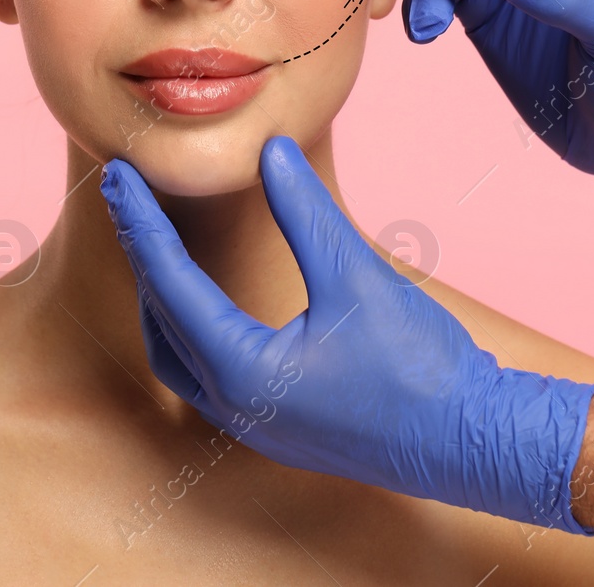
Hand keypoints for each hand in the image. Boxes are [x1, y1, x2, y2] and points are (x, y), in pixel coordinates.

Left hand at [99, 134, 593, 533]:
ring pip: (179, 357)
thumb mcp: (357, 275)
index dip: (140, 222)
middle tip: (130, 198)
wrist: (476, 443)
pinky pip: (209, 378)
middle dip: (143, 256)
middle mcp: (235, 407)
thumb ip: (306, 211)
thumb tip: (271, 150)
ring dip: (162, 299)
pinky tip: (209, 303)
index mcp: (243, 371)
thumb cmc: (421, 366)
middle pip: (161, 320)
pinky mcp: (277, 430)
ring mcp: (254, 427)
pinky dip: (193, 331)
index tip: (117, 175)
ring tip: (157, 243)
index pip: (168, 282)